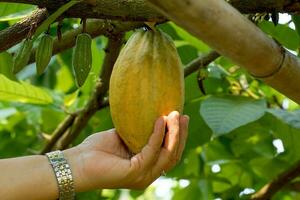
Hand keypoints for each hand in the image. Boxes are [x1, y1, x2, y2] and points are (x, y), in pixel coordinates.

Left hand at [64, 111, 188, 190]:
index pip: (169, 154)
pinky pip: (151, 150)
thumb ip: (138, 131)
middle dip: (180, 134)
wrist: (77, 162)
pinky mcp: (135, 173)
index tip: (180, 117)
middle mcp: (147, 175)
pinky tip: (159, 120)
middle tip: (183, 115)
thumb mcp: (123, 137)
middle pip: (172, 155)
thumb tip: (152, 114)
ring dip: (173, 133)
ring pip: (167, 154)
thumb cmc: (96, 150)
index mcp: (145, 167)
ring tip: (174, 115)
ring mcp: (143, 176)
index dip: (177, 137)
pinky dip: (157, 134)